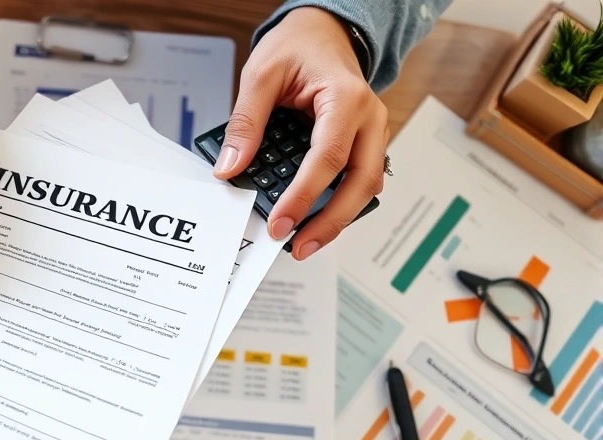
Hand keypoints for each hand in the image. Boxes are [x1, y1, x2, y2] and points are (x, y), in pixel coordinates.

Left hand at [214, 7, 388, 259]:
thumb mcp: (260, 75)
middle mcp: (369, 117)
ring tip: (306, 241)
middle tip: (299, 246)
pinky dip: (340, 201)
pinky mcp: (366, 142)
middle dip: (330, 221)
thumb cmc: (297, 46)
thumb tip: (230, 168)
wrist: (323, 30)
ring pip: (366, 185)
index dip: (304, 196)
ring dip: (339, 217)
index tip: (281, 223)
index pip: (328, 158)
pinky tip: (316, 218)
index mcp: (346, 98)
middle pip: (360, 182)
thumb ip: (245, 123)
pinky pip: (359, 178)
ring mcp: (372, 131)